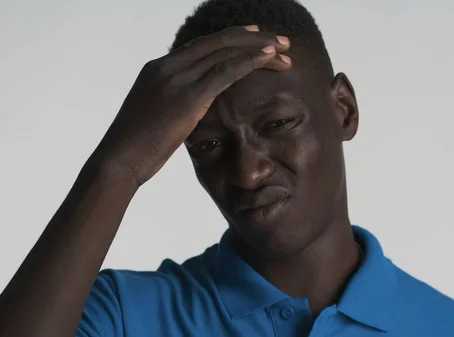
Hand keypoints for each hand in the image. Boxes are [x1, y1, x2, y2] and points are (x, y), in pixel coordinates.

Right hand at [92, 25, 290, 185]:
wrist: (117, 160)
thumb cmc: (135, 148)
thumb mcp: (155, 117)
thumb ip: (174, 105)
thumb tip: (189, 110)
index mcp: (159, 68)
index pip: (203, 45)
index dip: (234, 39)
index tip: (257, 38)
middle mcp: (167, 65)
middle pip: (219, 41)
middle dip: (254, 38)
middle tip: (282, 41)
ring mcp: (177, 77)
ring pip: (227, 50)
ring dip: (260, 47)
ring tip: (286, 49)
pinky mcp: (188, 94)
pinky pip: (227, 70)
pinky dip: (252, 60)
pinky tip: (271, 57)